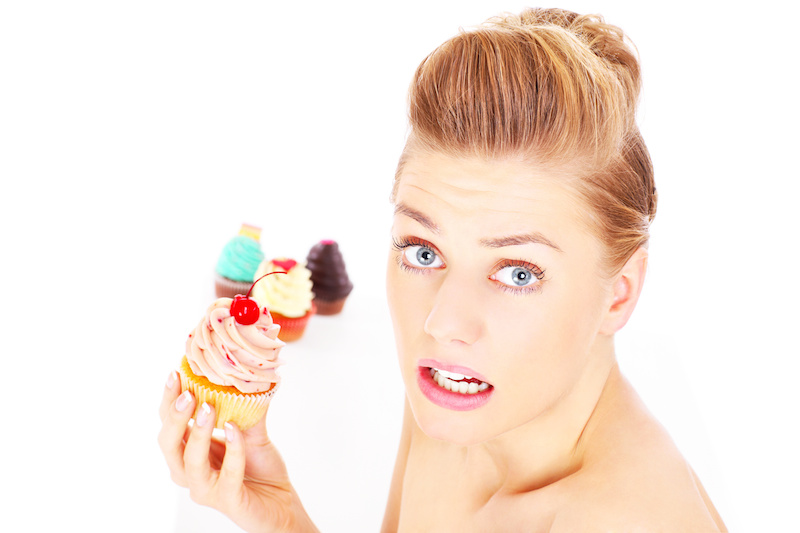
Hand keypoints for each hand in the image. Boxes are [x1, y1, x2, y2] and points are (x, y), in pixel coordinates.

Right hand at [158, 371, 316, 532]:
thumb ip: (243, 408)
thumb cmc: (259, 467)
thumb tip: (243, 374)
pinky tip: (236, 430)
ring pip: (191, 462)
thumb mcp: (250, 431)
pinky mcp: (227, 501)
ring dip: (198, 433)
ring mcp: (206, 489)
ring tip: (208, 408)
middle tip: (187, 393)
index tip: (175, 373)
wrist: (281, 500)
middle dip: (175, 417)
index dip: (169, 400)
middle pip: (169, 444)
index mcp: (189, 452)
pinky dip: (232, 451)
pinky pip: (227, 475)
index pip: (169, 424)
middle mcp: (190, 472)